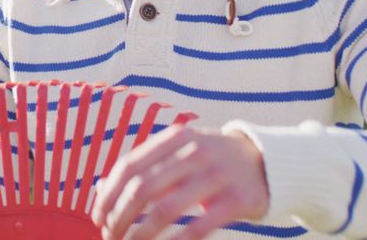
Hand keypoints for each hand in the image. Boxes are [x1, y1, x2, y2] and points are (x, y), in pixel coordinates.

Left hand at [90, 125, 268, 239]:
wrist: (269, 161)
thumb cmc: (210, 161)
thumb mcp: (180, 152)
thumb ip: (145, 168)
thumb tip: (100, 191)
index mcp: (175, 137)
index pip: (128, 166)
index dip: (108, 194)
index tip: (97, 217)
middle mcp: (194, 152)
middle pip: (141, 189)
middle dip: (119, 217)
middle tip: (110, 237)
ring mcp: (218, 175)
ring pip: (165, 210)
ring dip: (140, 234)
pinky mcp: (238, 200)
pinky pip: (198, 227)